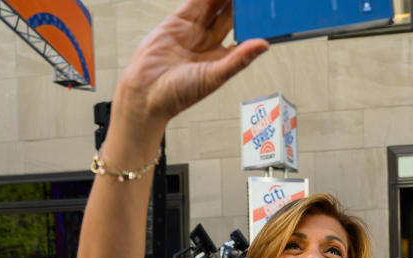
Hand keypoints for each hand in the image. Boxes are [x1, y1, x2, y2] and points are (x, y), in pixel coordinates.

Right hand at [115, 0, 267, 127]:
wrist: (146, 93)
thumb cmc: (179, 94)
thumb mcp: (215, 76)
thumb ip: (239, 59)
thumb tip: (264, 45)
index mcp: (222, 57)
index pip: (242, 34)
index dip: (252, 22)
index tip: (266, 11)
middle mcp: (209, 42)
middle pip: (229, 16)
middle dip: (241, 5)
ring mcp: (193, 30)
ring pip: (213, 6)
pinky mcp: (177, 21)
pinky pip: (195, 2)